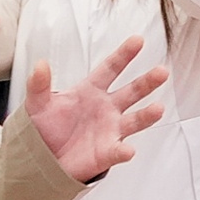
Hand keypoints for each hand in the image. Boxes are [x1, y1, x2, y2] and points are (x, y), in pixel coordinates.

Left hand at [23, 37, 170, 182]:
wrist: (42, 158)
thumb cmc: (44, 127)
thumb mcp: (38, 103)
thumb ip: (39, 84)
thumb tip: (40, 64)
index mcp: (91, 90)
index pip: (111, 68)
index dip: (124, 54)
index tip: (138, 40)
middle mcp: (106, 108)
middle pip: (132, 91)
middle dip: (147, 82)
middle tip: (162, 72)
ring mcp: (110, 130)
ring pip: (134, 120)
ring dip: (147, 115)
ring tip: (158, 109)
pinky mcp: (107, 152)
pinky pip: (118, 151)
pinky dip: (124, 151)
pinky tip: (127, 150)